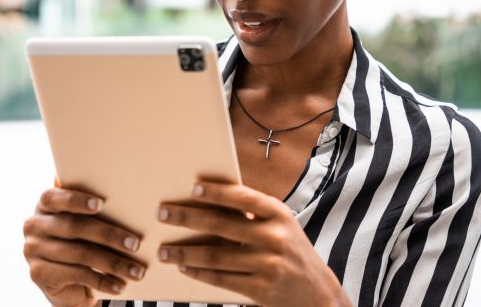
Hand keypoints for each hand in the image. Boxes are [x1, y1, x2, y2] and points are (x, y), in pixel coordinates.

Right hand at [23, 186, 145, 306]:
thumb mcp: (86, 225)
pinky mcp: (38, 274)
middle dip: (109, 235)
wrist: (67, 281)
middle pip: (74, 227)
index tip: (101, 204)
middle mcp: (34, 225)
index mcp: (45, 205)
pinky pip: (76, 275)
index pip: (54, 197)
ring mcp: (32, 250)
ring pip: (80, 253)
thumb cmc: (83, 241)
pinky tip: (119, 285)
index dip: (77, 200)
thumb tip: (132, 212)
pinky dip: (102, 281)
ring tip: (136, 271)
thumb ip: (96, 213)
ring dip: (113, 263)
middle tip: (135, 244)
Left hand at [156, 182, 350, 306]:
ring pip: (216, 256)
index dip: (217, 192)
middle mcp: (274, 236)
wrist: (318, 292)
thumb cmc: (289, 250)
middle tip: (162, 214)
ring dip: (185, 253)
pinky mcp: (262, 289)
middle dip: (187, 218)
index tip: (192, 187)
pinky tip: (184, 269)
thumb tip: (207, 200)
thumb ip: (252, 213)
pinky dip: (199, 274)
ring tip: (164, 251)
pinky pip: (222, 279)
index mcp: (278, 214)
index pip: (243, 197)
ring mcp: (268, 264)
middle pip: (222, 225)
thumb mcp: (280, 225)